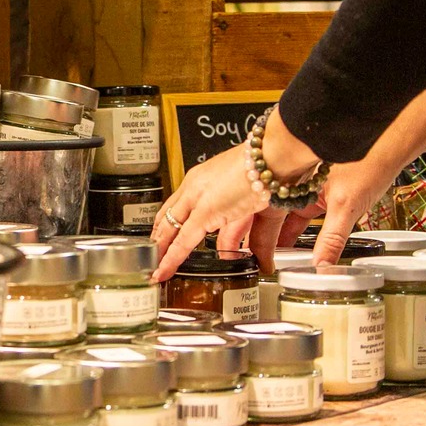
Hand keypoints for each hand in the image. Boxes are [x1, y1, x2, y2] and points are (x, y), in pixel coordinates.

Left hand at [153, 111, 321, 280]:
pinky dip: (170, 258)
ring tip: (154, 267)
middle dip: (158, 236)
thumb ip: (250, 228)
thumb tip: (259, 253)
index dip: (167, 221)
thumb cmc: (268, 166)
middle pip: (167, 215)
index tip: (162, 233)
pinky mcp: (205, 211)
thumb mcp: (252, 199)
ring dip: (160, 249)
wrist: (273, 155)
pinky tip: (163, 271)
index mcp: (204, 176)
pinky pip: (182, 240)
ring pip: (170, 228)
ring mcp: (197, 196)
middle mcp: (195, 184)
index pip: (177, 202)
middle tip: (152, 253)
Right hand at [237, 91, 425, 274]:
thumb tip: (322, 267)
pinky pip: (304, 215)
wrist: (391, 144)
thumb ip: (332, 239)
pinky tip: (297, 244)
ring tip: (274, 258)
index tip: (250, 256)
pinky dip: (298, 231)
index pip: (266, 217)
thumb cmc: (368, 161)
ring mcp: (312, 188)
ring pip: (288, 217)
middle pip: (272, 217)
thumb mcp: (347, 207)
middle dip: (262, 239)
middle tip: (255, 259)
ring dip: (281, 237)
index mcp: (294, 184)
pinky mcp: (327, 192)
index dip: (256, 238)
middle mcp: (298, 185)